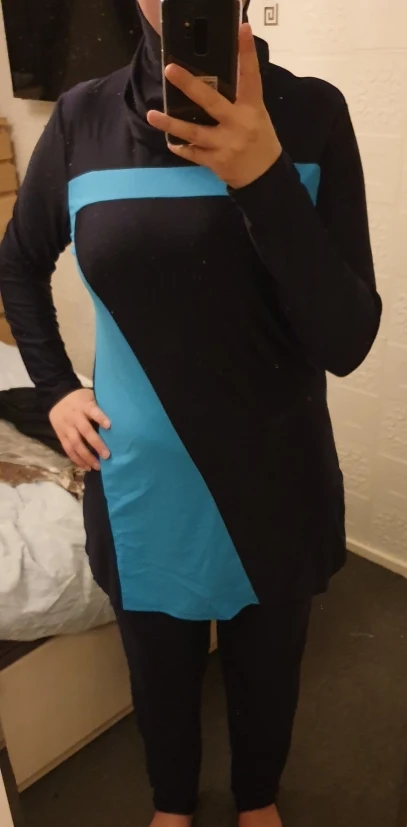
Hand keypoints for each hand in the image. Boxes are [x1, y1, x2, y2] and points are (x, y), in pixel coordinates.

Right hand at [49, 388, 110, 470]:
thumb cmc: (81, 399)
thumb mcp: (90, 396)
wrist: (56, 397)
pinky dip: (77, 459)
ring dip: (87, 456)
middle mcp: (74, 416)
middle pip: (85, 431)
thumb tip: (122, 417)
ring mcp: (66, 427)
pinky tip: (86, 467)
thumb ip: (101, 406)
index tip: (109, 426)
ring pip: (75, 443)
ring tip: (98, 466)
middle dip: (96, 444)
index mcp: (84, 405)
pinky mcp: (60, 435)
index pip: (93, 411)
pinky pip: (68, 449)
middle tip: (107, 455)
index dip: (100, 418)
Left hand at [147, 23, 281, 189]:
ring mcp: (225, 145)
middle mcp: (238, 125)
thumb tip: (213, 80)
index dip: (247, 53)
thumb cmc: (260, 140)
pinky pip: (193, 153)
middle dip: (189, 85)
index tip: (242, 30)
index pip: (251, 77)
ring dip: (171, 124)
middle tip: (170, 70)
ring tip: (152, 115)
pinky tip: (170, 141)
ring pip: (193, 132)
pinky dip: (181, 147)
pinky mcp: (216, 161)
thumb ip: (239, 100)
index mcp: (252, 109)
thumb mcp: (257, 116)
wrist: (264, 177)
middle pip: (210, 102)